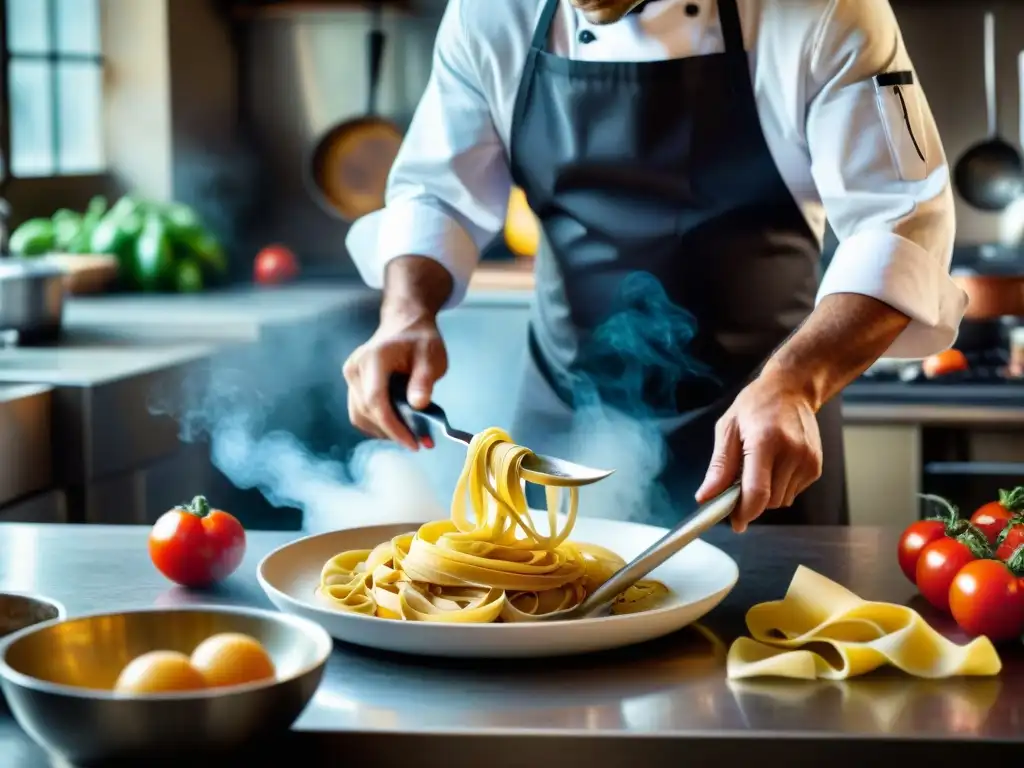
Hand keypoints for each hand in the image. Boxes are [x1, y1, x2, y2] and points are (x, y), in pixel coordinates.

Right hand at [342, 309, 447, 450]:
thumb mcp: (431, 356)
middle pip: (366, 411)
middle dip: (392, 432)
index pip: (375, 400)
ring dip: (383, 431)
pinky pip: (359, 412)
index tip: (413, 443)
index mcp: (373, 359)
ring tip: (410, 435)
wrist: (404, 323)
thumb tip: (418, 405)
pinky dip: (377, 424)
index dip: (392, 426)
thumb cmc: (420, 339)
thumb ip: (424, 380)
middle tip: (420, 442)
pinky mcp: (352, 385)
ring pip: (359, 416)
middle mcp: (355, 369)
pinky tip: (397, 426)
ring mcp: (350, 377)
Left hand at [694, 373, 822, 531]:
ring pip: (781, 501)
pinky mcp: (815, 467)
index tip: (734, 522)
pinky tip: (774, 465)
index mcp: (766, 442)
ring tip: (757, 467)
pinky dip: (779, 487)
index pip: (757, 492)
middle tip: (737, 484)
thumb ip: (719, 467)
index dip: (744, 512)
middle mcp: (791, 453)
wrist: (792, 389)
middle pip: (769, 501)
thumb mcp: (728, 429)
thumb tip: (705, 497)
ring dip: (765, 494)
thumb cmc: (755, 406)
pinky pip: (792, 493)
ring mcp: (807, 461)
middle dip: (750, 501)